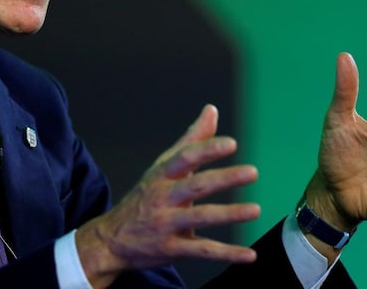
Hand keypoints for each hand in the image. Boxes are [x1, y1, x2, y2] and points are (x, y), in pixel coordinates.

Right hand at [75, 104, 259, 287]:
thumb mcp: (163, 167)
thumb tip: (211, 110)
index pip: (185, 157)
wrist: (111, 239)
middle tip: (252, 172)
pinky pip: (201, 251)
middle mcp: (163, 197)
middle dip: (224, 178)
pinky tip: (249, 255)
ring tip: (255, 209)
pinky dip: (226, 253)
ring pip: (200, 217)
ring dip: (229, 214)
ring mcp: (166, 224)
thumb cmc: (146, 196)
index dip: (207, 150)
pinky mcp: (171, 249)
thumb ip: (191, 140)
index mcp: (162, 174)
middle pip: (195, 185)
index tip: (231, 144)